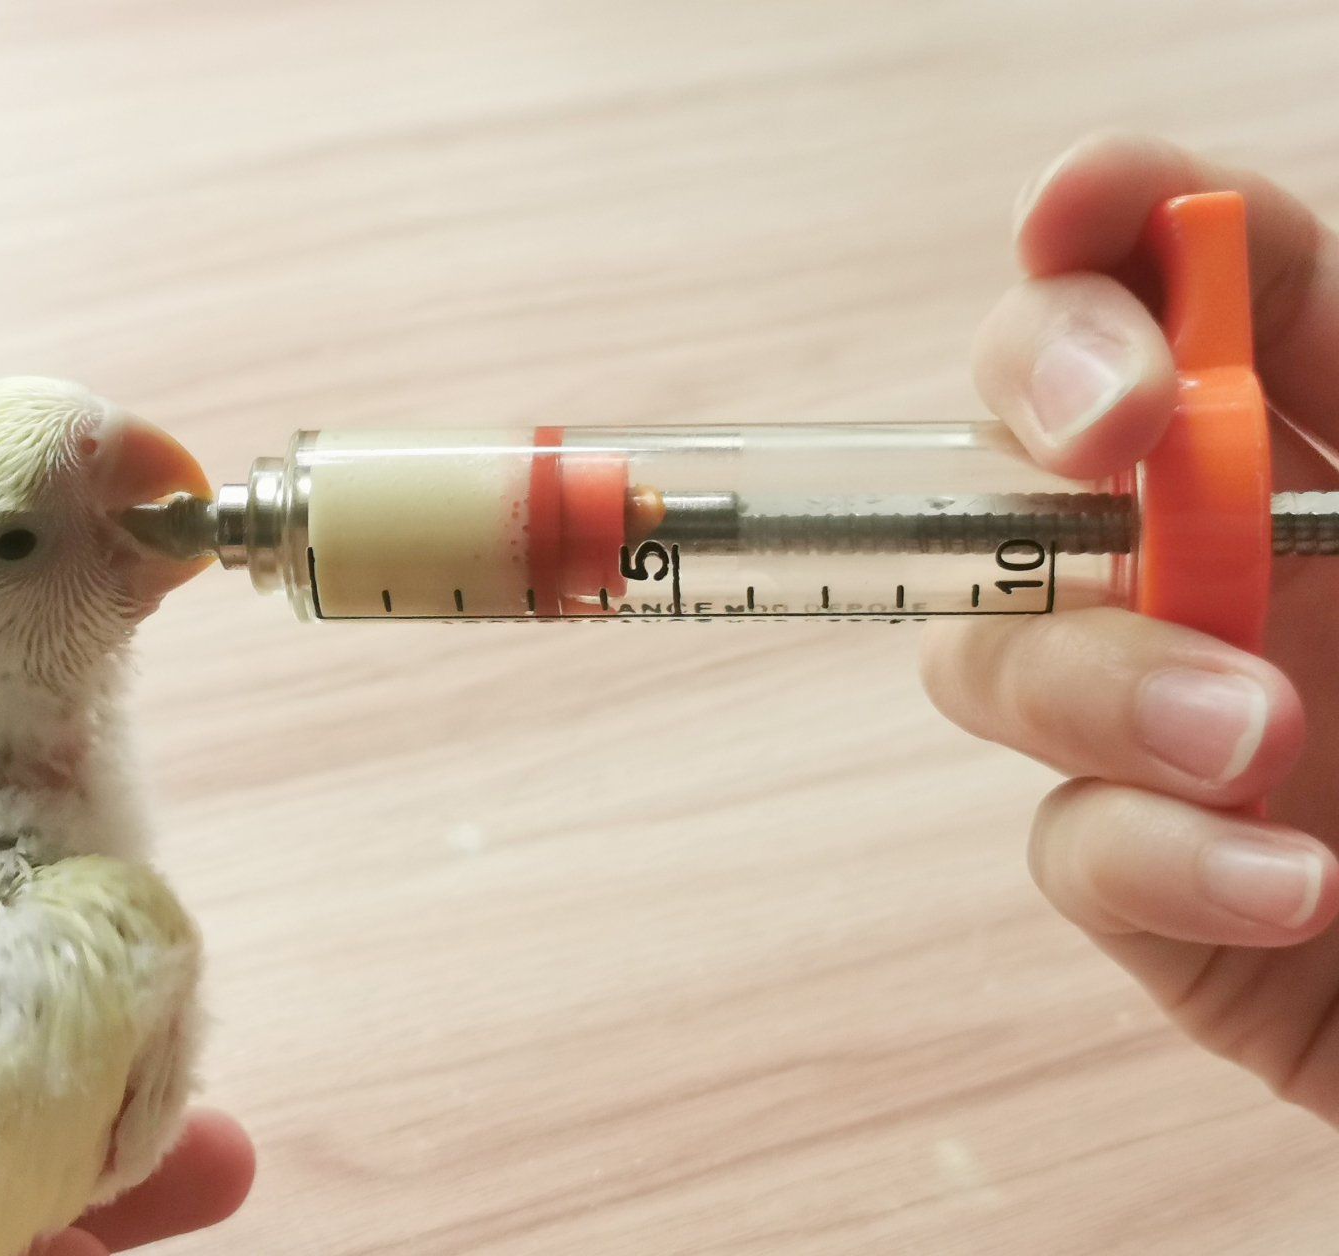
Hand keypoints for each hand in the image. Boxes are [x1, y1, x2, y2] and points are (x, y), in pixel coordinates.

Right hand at [920, 132, 1338, 1118]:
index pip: (1209, 281)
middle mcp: (1237, 561)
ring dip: (1099, 675)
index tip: (1076, 210)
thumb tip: (1228, 251)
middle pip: (1037, 424)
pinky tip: (1286, 886)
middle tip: (1107, 431)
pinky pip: (1070, 842)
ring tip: (1252, 739)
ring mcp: (1171, 718)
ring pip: (999, 646)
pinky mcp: (1155, 882)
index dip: (1120, 222)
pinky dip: (1153, 855)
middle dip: (1040, 386)